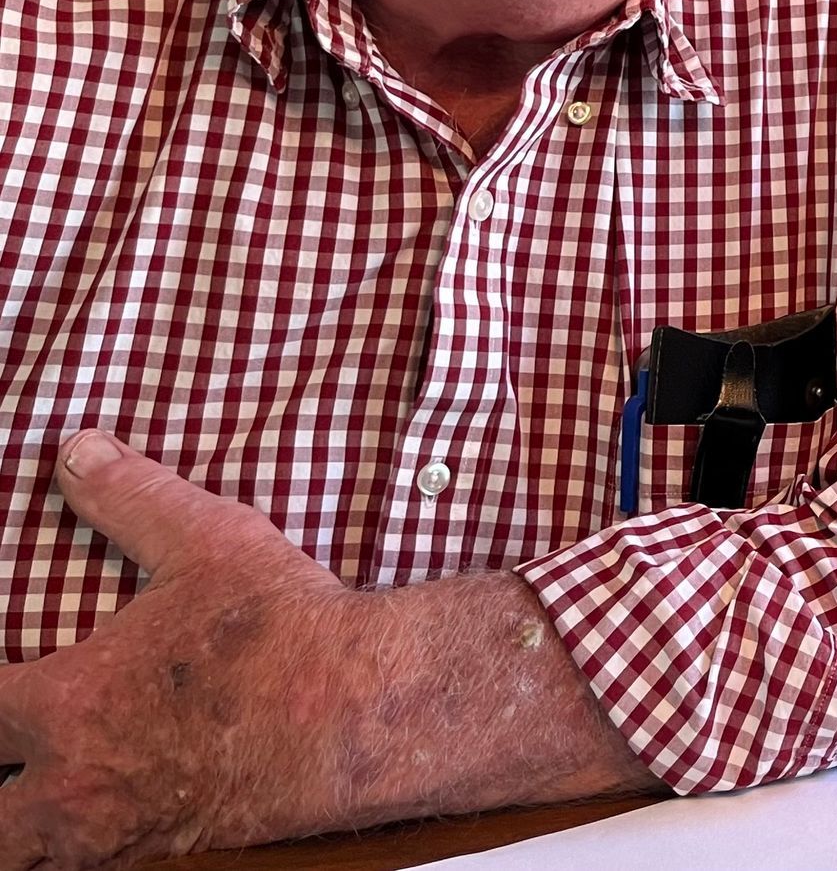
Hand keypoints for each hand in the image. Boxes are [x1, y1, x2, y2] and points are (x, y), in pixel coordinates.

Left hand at [0, 431, 649, 868]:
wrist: (359, 709)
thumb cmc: (279, 628)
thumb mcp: (206, 539)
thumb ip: (129, 495)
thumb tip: (76, 450)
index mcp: (70, 704)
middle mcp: (80, 783)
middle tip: (7, 755)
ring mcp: (126, 827)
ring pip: (36, 853)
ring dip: (29, 825)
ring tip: (44, 794)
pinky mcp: (179, 844)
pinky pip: (108, 859)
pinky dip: (97, 836)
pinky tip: (122, 801)